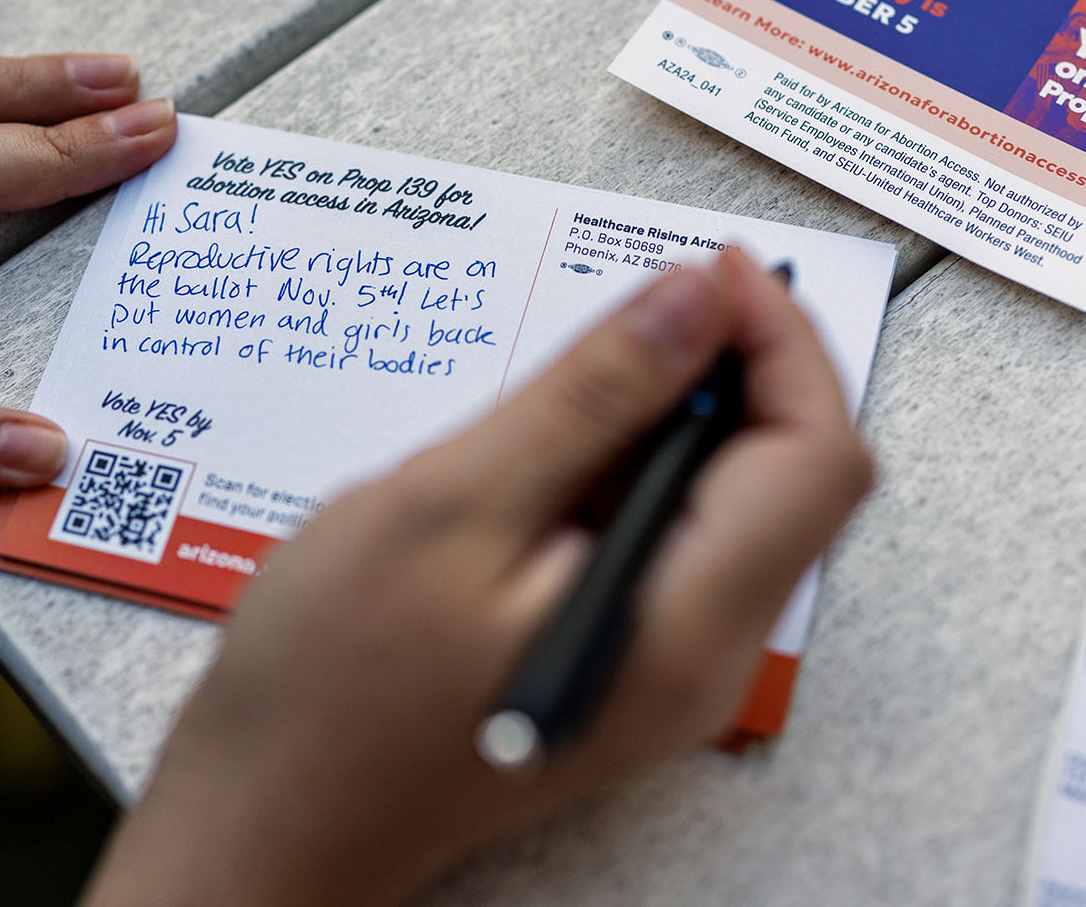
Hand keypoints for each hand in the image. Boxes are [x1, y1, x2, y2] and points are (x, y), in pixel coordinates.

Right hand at [85, 248, 872, 905]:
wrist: (271, 818)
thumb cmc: (329, 685)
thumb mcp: (450, 509)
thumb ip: (587, 402)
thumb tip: (690, 303)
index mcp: (681, 626)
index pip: (815, 455)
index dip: (780, 339)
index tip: (707, 267)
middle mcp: (701, 661)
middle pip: (791, 478)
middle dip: (735, 366)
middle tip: (642, 298)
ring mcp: (664, 670)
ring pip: (730, 503)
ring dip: (678, 413)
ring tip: (579, 367)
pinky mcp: (620, 661)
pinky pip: (671, 540)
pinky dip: (636, 466)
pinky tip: (553, 445)